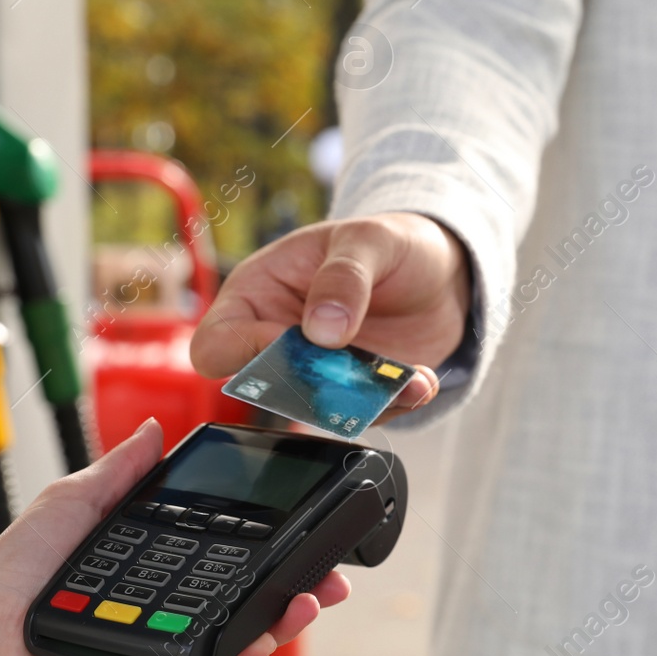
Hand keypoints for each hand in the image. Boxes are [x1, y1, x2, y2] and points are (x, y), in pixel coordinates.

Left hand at [0, 419, 350, 655]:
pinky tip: (266, 639)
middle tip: (329, 575)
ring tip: (309, 601)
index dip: (271, 544)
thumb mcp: (74, 502)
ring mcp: (161, 642)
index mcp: (154, 561)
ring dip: (282, 620)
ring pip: (237, 634)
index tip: (304, 527)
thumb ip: (120, 471)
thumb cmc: (14, 572)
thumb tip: (153, 429)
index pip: (228, 551)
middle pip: (247, 594)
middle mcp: (165, 603)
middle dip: (297, 585)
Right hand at [191, 213, 472, 420]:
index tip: (297, 340)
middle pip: (266, 389)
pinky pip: (361, 416)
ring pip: (317, 411)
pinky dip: (393, 405)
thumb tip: (321, 330)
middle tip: (360, 366)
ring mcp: (318, 371)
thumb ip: (344, 277)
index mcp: (258, 294)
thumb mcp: (369, 239)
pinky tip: (420, 381)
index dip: (246, 352)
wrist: (441, 269)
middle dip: (314, 385)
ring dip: (363, 402)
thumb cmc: (390, 242)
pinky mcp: (355, 392)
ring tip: (410, 380)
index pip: (215, 344)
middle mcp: (279, 340)